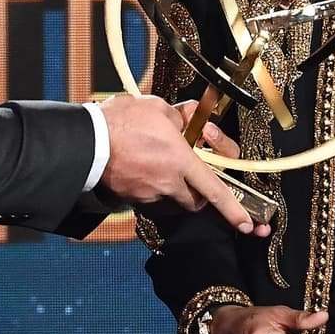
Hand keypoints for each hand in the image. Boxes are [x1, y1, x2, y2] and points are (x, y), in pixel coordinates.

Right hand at [99, 95, 265, 235]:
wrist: (87, 141)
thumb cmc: (122, 121)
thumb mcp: (159, 109)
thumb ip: (180, 119)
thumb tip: (187, 123)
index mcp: (181, 161)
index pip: (215, 190)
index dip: (233, 210)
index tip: (247, 225)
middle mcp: (168, 183)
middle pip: (196, 200)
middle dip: (200, 193)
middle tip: (196, 174)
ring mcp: (149, 194)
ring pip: (172, 197)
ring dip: (174, 185)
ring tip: (159, 161)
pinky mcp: (132, 198)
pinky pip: (150, 195)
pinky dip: (151, 183)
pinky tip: (140, 165)